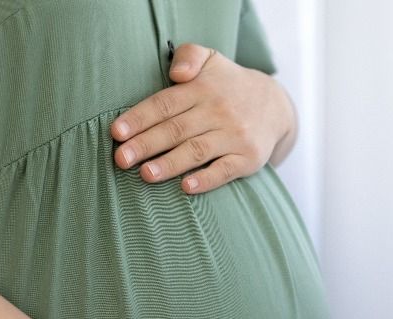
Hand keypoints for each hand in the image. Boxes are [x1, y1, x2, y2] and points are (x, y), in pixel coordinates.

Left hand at [110, 42, 295, 194]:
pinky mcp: (248, 157)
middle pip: (176, 129)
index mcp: (203, 88)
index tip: (117, 132)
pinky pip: (225, 170)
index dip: (140, 117)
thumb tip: (176, 74)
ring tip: (145, 174)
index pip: (165, 103)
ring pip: (197, 150)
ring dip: (170, 164)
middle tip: (121, 159)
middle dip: (146, 144)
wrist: (275, 107)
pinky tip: (186, 187)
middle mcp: (219, 111)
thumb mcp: (211, 59)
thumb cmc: (228, 85)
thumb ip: (188, 56)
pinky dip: (206, 180)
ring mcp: (234, 136)